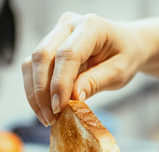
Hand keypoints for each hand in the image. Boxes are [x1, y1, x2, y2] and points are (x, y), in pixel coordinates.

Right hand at [21, 12, 149, 125]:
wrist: (126, 44)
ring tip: (47, 118)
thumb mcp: (119, 72)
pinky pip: (33, 68)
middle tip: (50, 118)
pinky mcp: (49, 45)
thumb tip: (73, 99)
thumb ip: (96, 82)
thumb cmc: (126, 55)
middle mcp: (68, 24)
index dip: (60, 83)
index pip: (67, 54)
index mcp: (91, 26)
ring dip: (35, 94)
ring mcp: (56, 33)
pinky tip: (44, 109)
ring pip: (32, 62)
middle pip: (43, 56)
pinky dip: (35, 90)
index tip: (59, 108)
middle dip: (42, 91)